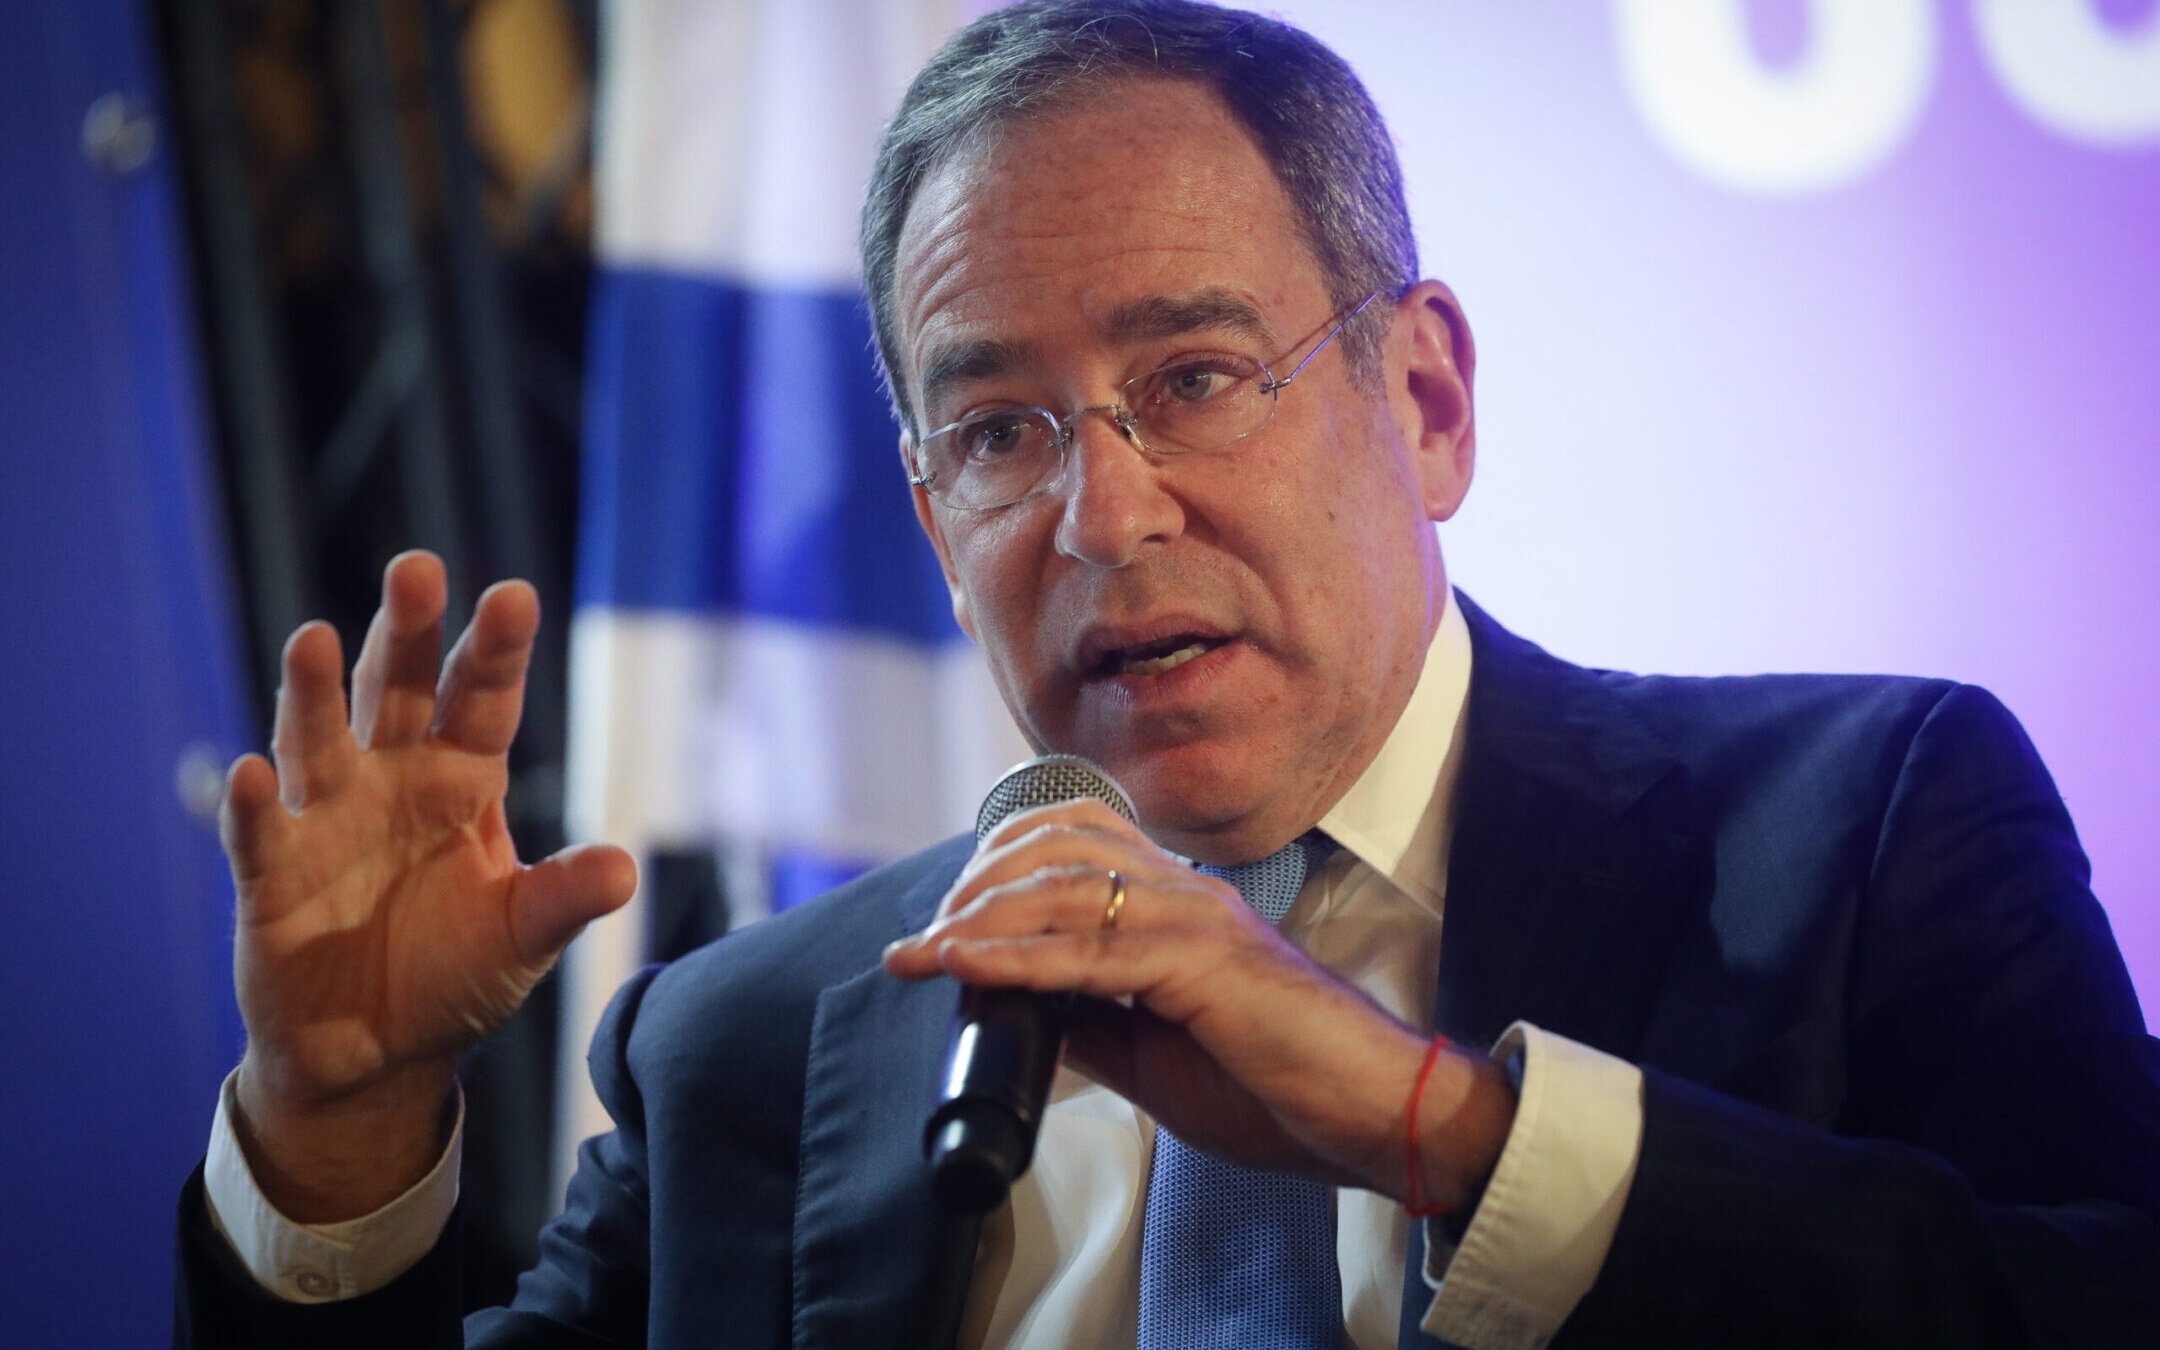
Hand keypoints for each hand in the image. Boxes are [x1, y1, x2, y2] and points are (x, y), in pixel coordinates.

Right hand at [222, 551, 635, 1219]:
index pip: (485, 700)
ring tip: (316, 641)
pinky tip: (245, 774)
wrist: (379, 1053)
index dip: (497, 650)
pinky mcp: (271, 876)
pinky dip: (248, 807)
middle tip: (417, 570)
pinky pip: (257, 835)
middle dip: (407, 633)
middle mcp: (393, 780)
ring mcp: (326, 821)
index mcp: (464, 781)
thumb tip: (624, 869)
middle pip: (400, 692)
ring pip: (317, 741)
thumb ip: (566, 898)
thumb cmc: (457, 977)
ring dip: (314, 693)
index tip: (514, 597)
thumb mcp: (524, 938)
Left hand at [881, 800, 1513, 1204]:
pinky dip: (1015, 956)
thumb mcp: (1159, 1054)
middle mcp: (1187, 893)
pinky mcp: (1204, 962)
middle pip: (1059, 844)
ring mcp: (1197, 919)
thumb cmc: (1280, 1087)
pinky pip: (1091, 950)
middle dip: (979, 882)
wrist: (1373, 1115)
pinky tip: (963, 965)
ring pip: (1066, 887)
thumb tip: (1022, 1009)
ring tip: (928, 949)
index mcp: (1182, 904)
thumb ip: (1097, 1021)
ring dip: (981, 915)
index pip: (1079, 838)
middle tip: (927, 936)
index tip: (947, 917)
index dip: (1002, 861)